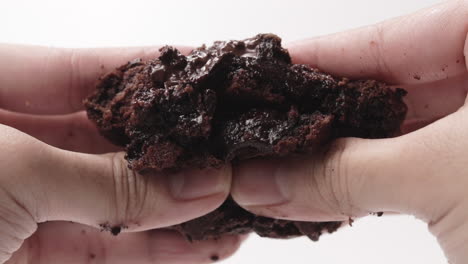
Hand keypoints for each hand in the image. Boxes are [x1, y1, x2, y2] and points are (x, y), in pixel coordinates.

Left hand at [0, 45, 239, 263]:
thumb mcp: (12, 171)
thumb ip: (106, 182)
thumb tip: (198, 183)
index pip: (77, 72)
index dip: (142, 71)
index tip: (198, 73)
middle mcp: (8, 145)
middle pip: (104, 140)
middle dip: (168, 150)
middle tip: (223, 152)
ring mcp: (17, 201)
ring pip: (109, 199)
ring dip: (170, 209)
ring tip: (225, 207)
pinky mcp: (27, 252)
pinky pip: (98, 247)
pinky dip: (146, 250)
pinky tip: (192, 246)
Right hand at [231, 1, 467, 262]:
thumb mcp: (447, 176)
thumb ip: (346, 174)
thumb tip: (260, 181)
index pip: (394, 36)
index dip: (323, 56)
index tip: (265, 70)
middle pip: (385, 87)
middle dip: (317, 113)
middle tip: (259, 123)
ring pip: (392, 137)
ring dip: (333, 159)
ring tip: (275, 165)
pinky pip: (407, 173)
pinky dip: (363, 186)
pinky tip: (318, 192)